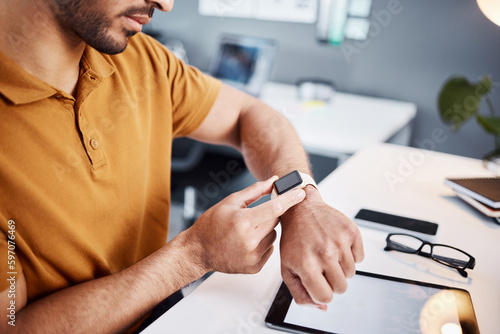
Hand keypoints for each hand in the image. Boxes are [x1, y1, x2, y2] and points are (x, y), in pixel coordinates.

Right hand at [185, 176, 305, 273]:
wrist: (198, 251)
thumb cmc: (211, 226)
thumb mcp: (230, 202)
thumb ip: (254, 191)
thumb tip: (272, 181)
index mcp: (243, 222)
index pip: (275, 208)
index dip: (290, 199)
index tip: (300, 193)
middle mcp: (249, 241)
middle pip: (275, 220)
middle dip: (270, 213)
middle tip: (256, 214)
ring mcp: (253, 256)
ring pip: (273, 235)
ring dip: (266, 229)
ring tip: (248, 230)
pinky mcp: (255, 267)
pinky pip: (269, 249)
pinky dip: (263, 243)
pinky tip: (247, 242)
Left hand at [280, 186, 363, 308]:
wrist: (301, 209)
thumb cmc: (293, 239)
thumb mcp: (287, 268)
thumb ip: (300, 293)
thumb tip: (322, 307)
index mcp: (306, 264)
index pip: (325, 297)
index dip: (322, 293)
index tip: (317, 282)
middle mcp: (324, 253)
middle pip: (342, 288)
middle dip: (332, 281)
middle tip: (322, 267)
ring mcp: (339, 242)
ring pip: (351, 273)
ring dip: (341, 267)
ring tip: (327, 253)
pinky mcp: (351, 231)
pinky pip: (360, 258)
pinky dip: (351, 255)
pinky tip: (336, 244)